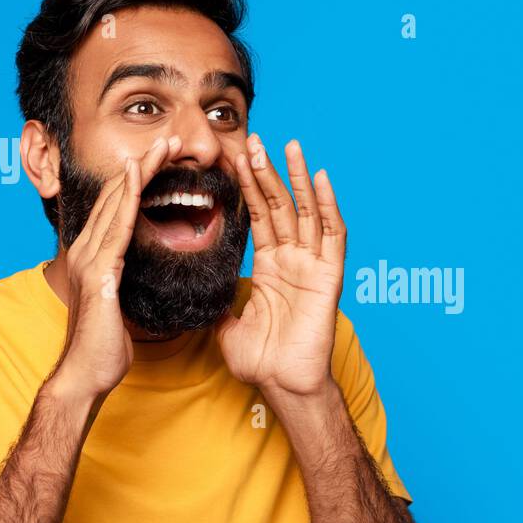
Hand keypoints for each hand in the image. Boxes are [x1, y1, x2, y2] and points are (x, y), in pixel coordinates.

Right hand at [50, 135, 181, 400]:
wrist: (86, 375)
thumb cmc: (105, 347)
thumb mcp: (121, 305)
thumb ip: (126, 283)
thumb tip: (140, 276)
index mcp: (96, 255)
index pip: (121, 208)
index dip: (141, 180)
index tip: (165, 159)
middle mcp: (89, 250)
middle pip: (119, 196)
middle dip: (144, 165)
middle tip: (171, 140)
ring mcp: (91, 258)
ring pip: (118, 203)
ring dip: (141, 172)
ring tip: (163, 146)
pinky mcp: (100, 273)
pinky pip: (118, 228)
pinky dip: (128, 199)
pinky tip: (139, 178)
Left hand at [217, 135, 345, 400]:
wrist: (283, 384)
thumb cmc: (261, 361)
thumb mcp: (225, 325)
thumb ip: (214, 303)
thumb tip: (191, 291)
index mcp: (270, 267)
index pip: (257, 217)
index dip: (246, 188)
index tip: (233, 159)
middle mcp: (293, 260)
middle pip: (278, 206)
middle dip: (266, 172)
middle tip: (254, 138)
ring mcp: (312, 265)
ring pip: (305, 211)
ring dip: (296, 178)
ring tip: (286, 145)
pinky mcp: (329, 275)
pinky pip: (331, 235)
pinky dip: (328, 205)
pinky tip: (320, 178)